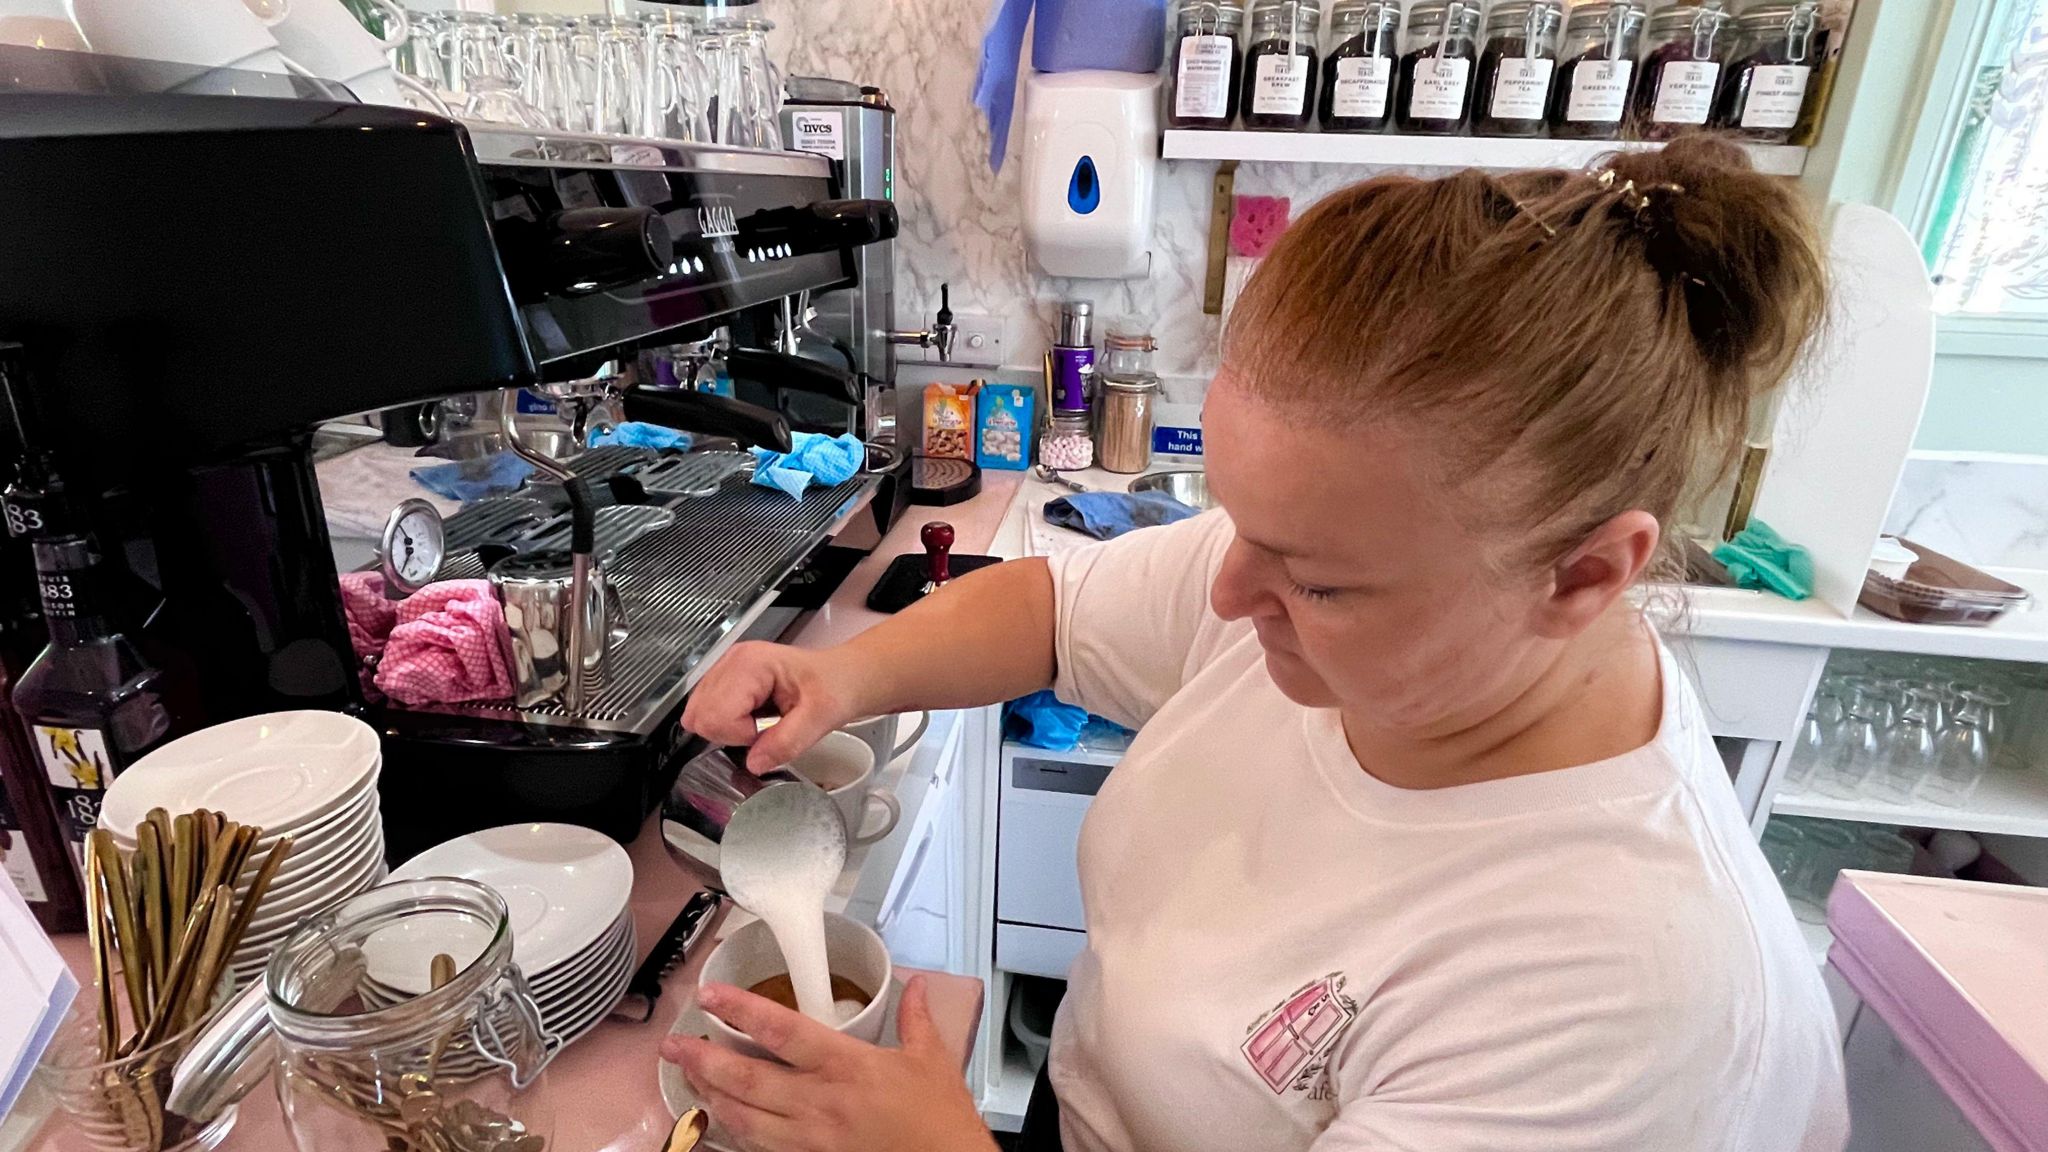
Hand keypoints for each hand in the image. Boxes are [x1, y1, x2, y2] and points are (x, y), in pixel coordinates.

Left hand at [661, 976, 996, 1151]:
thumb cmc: (940, 1124)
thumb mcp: (933, 1061)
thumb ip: (915, 1019)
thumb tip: (916, 986)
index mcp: (847, 1067)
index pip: (782, 1031)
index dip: (740, 1010)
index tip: (711, 995)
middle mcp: (821, 1102)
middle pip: (747, 1078)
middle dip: (703, 1060)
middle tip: (675, 1045)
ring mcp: (811, 1139)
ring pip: (743, 1118)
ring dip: (710, 1097)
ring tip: (688, 1079)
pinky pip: (760, 1148)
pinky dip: (735, 1134)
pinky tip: (721, 1121)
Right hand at [681, 642, 868, 773]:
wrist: (842, 677)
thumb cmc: (834, 687)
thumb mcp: (820, 718)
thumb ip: (787, 742)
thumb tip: (754, 763)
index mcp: (751, 664)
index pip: (715, 715)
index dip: (741, 735)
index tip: (767, 730)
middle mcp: (731, 661)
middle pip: (700, 716)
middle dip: (730, 733)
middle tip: (763, 728)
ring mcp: (725, 668)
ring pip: (698, 715)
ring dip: (728, 729)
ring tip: (760, 720)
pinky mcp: (725, 679)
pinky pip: (707, 712)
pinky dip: (728, 724)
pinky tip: (753, 716)